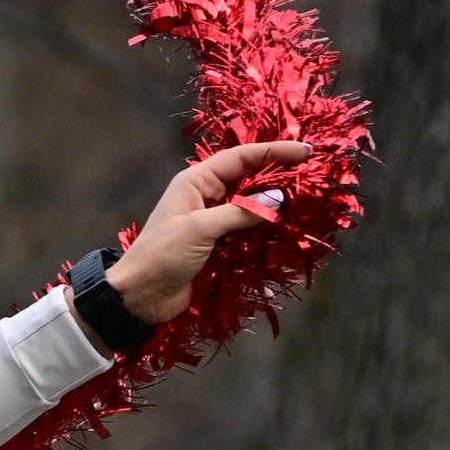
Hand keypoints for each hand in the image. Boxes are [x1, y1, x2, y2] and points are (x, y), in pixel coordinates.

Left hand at [102, 141, 319, 326]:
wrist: (139, 298)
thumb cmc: (162, 256)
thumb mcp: (201, 229)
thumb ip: (240, 212)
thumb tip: (277, 198)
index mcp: (196, 181)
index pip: (241, 157)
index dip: (274, 152)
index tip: (306, 152)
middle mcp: (205, 195)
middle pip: (249, 178)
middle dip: (278, 176)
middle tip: (311, 175)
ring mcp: (212, 220)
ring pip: (251, 205)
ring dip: (275, 205)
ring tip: (305, 201)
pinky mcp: (217, 245)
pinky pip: (247, 231)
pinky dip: (266, 229)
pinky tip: (287, 229)